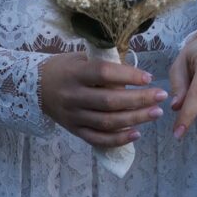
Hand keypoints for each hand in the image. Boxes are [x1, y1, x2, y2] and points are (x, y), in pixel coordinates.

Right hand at [40, 52, 167, 147]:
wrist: (35, 86)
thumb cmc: (64, 66)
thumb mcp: (81, 57)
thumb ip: (104, 64)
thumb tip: (133, 71)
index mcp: (76, 73)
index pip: (104, 74)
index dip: (128, 76)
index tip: (148, 77)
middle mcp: (74, 96)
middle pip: (109, 101)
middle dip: (139, 100)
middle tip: (161, 96)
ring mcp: (73, 116)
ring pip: (107, 122)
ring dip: (134, 119)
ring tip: (156, 113)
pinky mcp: (74, 130)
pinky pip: (97, 139)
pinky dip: (117, 139)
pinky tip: (136, 134)